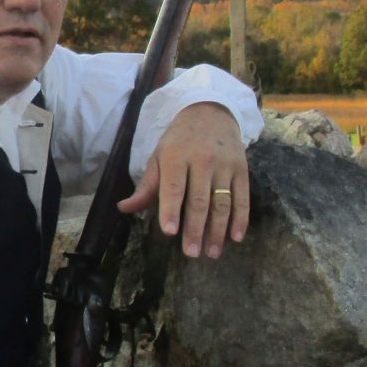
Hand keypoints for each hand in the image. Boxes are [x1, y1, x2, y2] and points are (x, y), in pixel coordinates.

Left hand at [117, 102, 249, 258]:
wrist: (212, 112)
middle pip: (199, 200)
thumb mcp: (159, 157)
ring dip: (217, 230)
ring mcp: (225, 166)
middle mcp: (202, 161)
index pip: (173, 187)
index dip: (171, 210)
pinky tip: (236, 237)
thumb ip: (147, 187)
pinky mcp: (242, 170)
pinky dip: (240, 219)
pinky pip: (242, 198)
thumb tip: (124, 209)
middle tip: (191, 253)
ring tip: (211, 253)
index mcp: (176, 157)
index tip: (170, 232)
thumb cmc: (179, 140)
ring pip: (222, 203)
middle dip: (195, 229)